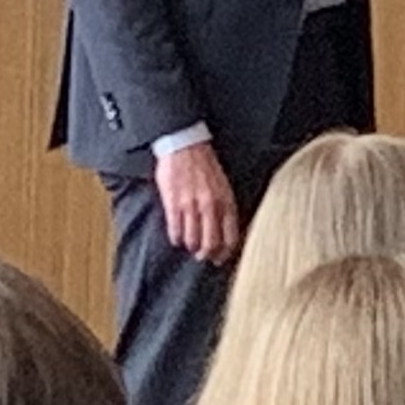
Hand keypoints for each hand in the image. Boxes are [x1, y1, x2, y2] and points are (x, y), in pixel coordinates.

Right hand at [155, 143, 241, 264]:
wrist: (185, 145)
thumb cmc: (204, 164)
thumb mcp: (223, 186)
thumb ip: (224, 207)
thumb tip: (224, 229)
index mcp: (226, 202)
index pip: (230, 238)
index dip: (224, 253)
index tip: (219, 258)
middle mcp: (211, 207)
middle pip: (211, 243)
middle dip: (206, 254)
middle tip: (201, 256)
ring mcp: (192, 206)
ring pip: (193, 240)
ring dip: (190, 246)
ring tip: (187, 245)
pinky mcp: (174, 203)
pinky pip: (175, 229)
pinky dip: (175, 237)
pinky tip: (175, 237)